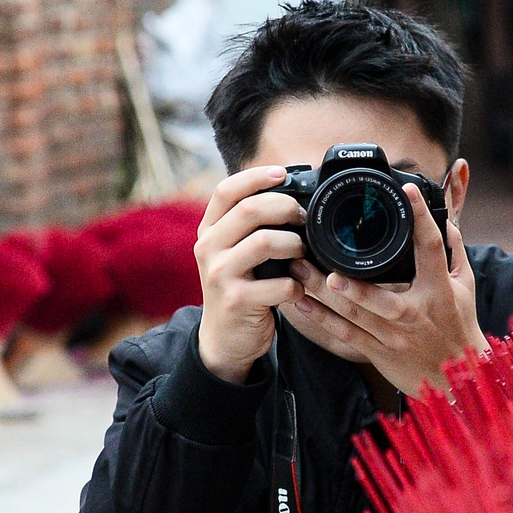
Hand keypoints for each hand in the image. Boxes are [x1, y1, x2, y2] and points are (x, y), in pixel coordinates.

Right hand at [193, 166, 305, 382]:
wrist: (224, 338)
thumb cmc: (240, 287)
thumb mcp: (234, 252)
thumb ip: (250, 226)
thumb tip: (293, 195)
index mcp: (209, 231)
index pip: (226, 191)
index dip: (256, 177)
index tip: (283, 174)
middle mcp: (208, 248)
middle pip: (250, 210)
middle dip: (286, 208)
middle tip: (304, 218)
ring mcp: (220, 275)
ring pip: (266, 242)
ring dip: (295, 244)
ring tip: (302, 252)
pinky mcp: (236, 301)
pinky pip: (280, 284)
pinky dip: (297, 285)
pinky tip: (297, 288)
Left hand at [284, 183, 488, 396]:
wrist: (459, 378)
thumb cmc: (460, 327)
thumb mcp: (466, 287)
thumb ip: (454, 253)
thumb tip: (446, 220)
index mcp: (439, 290)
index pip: (432, 249)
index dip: (421, 219)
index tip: (407, 191)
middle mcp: (416, 314)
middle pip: (382, 298)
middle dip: (353, 284)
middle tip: (323, 261)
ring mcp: (395, 336)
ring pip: (355, 316)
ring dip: (323, 294)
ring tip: (299, 269)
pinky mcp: (378, 351)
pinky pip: (345, 334)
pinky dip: (321, 318)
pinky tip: (300, 301)